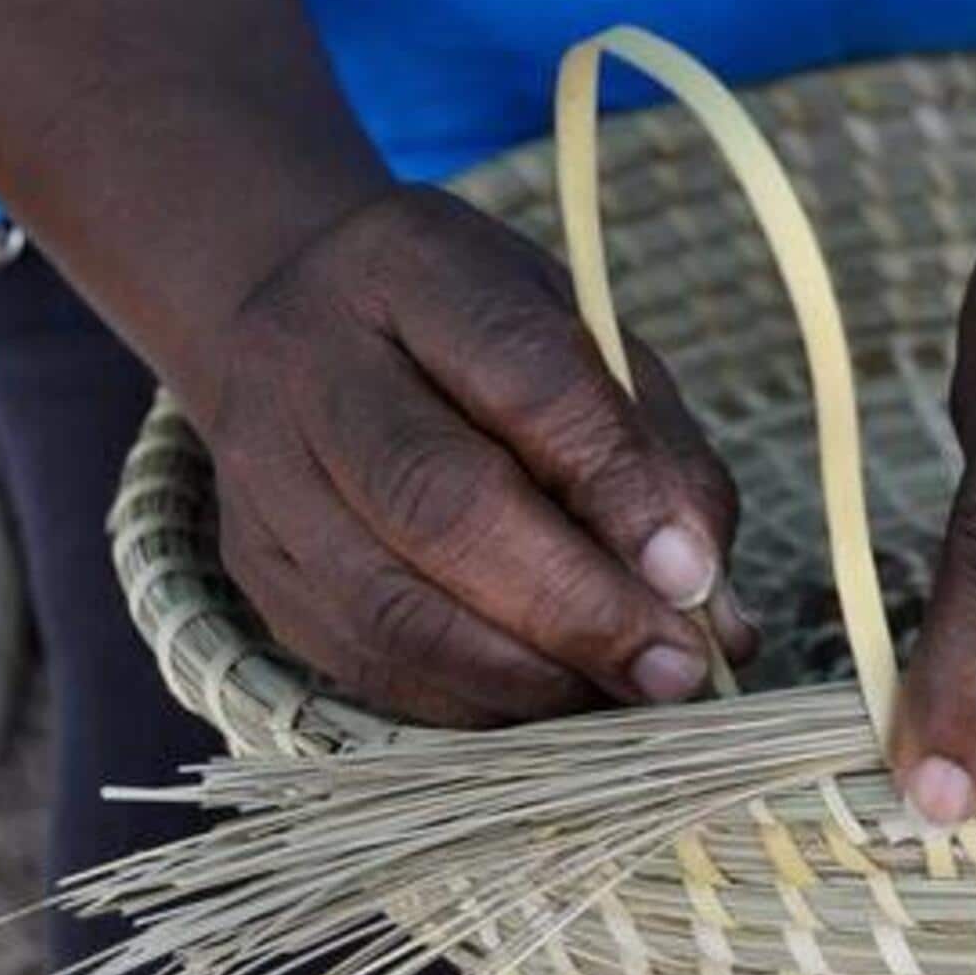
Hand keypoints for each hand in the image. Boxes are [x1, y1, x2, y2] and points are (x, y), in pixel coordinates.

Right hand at [187, 186, 755, 726]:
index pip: (524, 382)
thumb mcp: (584, 338)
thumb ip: (657, 458)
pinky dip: (475, 703)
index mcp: (412, 271)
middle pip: (441, 506)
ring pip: (393, 608)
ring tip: (627, 698)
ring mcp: (264, 477)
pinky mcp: (256, 571)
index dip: (615, 489)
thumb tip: (719, 614)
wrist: (299, 316)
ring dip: (528, 677)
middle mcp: (311, 368)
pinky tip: (553, 704)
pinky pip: (369, 663)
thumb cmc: (479, 333)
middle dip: (576, 609)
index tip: (694, 578)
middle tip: (677, 670)